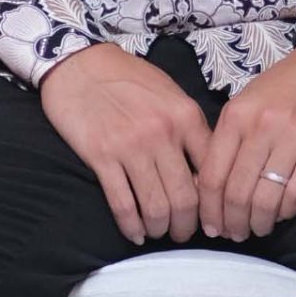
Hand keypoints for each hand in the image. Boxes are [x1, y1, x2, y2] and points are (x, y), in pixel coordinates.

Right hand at [39, 43, 212, 244]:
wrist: (81, 63)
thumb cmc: (129, 79)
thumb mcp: (171, 95)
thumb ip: (191, 128)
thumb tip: (207, 169)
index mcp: (187, 117)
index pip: (212, 171)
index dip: (215, 202)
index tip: (212, 216)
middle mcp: (163, 134)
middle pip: (186, 197)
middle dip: (187, 225)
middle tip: (183, 233)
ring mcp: (132, 146)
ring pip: (156, 206)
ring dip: (160, 228)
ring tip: (159, 232)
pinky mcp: (101, 156)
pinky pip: (122, 203)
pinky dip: (131, 225)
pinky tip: (135, 232)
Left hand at [199, 48, 295, 241]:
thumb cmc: (289, 82)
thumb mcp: (249, 100)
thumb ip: (231, 136)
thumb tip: (214, 182)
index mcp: (236, 117)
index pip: (212, 176)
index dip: (209, 210)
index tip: (213, 226)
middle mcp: (259, 127)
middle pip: (236, 193)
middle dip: (233, 223)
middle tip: (236, 234)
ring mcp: (291, 137)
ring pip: (265, 198)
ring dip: (259, 222)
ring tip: (259, 229)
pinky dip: (287, 211)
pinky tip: (284, 214)